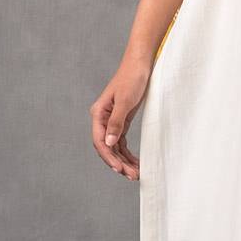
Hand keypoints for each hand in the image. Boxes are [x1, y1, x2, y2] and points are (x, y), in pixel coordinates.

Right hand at [90, 57, 149, 179]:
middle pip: (107, 147)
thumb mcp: (125, 101)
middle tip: (132, 176)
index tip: (119, 169)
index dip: (109, 157)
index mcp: (99, 114)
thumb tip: (109, 143)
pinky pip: (122, 142)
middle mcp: (103, 119)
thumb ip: (117, 122)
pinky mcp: (122, 120)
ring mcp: (112, 120)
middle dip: (118, 163)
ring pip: (115, 147)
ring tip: (136, 174)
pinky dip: (127, 153)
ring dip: (124, 161)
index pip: (100, 141)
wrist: (141, 64)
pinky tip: (135, 162)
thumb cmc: (132, 78)